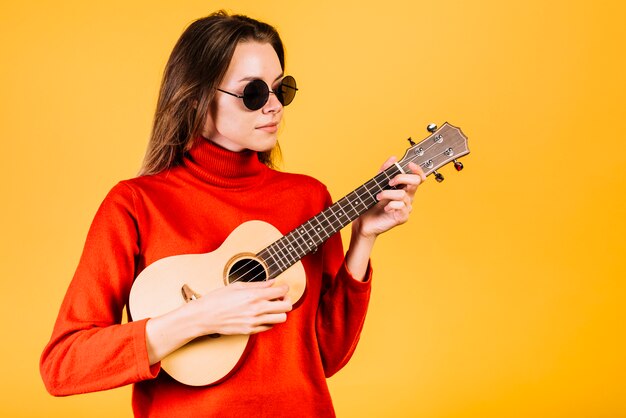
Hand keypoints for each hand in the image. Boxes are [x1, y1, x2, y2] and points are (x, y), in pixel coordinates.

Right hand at [145, 280, 291, 364]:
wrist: (204, 317)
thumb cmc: (217, 298)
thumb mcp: (237, 286)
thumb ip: (258, 285)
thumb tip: (272, 282)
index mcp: (254, 295)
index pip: (281, 291)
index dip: (285, 287)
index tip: (282, 286)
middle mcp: (257, 309)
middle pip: (286, 306)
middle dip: (286, 300)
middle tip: (280, 297)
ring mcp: (255, 322)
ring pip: (281, 318)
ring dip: (280, 311)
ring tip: (272, 306)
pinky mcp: (251, 331)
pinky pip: (270, 327)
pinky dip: (270, 320)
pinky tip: (263, 314)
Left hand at [352, 157, 425, 238]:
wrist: (364, 222)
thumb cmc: (371, 204)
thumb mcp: (376, 184)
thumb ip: (384, 171)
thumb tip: (393, 158)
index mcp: (404, 188)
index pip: (417, 177)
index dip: (417, 170)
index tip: (409, 164)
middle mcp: (407, 197)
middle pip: (416, 181)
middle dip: (401, 177)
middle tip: (389, 182)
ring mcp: (406, 208)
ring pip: (403, 194)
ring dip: (387, 193)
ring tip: (377, 197)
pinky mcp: (402, 217)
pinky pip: (400, 206)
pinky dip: (390, 205)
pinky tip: (385, 208)